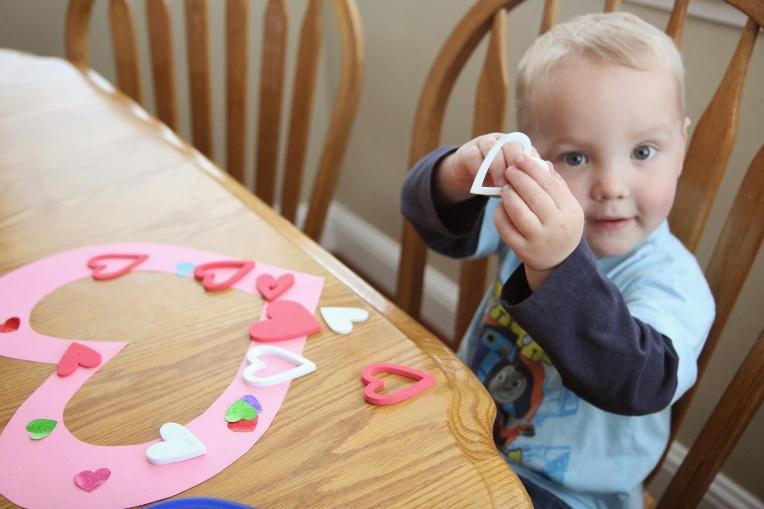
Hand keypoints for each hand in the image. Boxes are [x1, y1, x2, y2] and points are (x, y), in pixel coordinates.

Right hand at [434, 133, 532, 205]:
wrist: (467, 178)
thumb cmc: (495, 180)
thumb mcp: (512, 180)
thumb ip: (527, 175)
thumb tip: (549, 170)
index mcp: (516, 147)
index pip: (527, 150)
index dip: (529, 166)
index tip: (530, 183)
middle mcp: (501, 141)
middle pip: (511, 145)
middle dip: (513, 164)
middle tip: (514, 183)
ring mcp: (483, 144)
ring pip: (492, 148)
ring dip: (497, 167)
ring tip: (500, 185)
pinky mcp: (467, 151)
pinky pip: (474, 156)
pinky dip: (478, 170)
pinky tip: (482, 184)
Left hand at [493, 154, 583, 290]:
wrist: (559, 261)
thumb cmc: (561, 225)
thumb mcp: (567, 205)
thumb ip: (556, 185)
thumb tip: (542, 163)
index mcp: (569, 211)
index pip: (550, 184)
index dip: (533, 168)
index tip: (520, 157)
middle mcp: (556, 226)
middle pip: (534, 196)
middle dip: (518, 179)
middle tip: (509, 169)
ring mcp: (539, 240)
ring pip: (519, 212)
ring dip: (509, 196)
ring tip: (504, 187)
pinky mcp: (523, 251)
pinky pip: (506, 229)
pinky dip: (500, 215)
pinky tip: (499, 207)